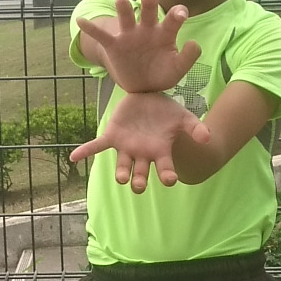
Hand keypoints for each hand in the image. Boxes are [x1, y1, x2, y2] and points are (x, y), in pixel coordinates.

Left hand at [69, 91, 211, 192]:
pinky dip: (85, 151)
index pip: (164, 169)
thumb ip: (195, 128)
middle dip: (138, 181)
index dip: (167, 176)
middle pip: (140, 175)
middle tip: (138, 185)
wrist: (150, 96)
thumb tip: (207, 138)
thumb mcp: (184, 118)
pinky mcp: (112, 136)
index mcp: (160, 152)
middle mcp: (142, 155)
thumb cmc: (168, 112)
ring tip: (121, 178)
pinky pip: (97, 146)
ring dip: (120, 173)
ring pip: (121, 165)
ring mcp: (126, 147)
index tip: (170, 180)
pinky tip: (73, 157)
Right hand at [74, 0, 200, 93]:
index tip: (180, 14)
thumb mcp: (177, 70)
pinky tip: (80, 20)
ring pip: (125, 16)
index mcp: (165, 33)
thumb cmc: (162, 74)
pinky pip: (101, 35)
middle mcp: (147, 29)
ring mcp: (129, 35)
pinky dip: (91, 28)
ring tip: (121, 2)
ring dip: (123, 8)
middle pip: (148, 10)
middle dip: (148, 1)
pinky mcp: (114, 45)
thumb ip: (187, 58)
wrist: (142, 88)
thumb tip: (194, 42)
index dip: (177, 13)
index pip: (173, 18)